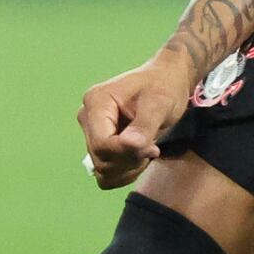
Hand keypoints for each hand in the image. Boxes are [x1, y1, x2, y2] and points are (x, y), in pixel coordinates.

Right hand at [79, 53, 195, 188]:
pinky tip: (140, 157)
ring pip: (102, 170)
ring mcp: (91, 131)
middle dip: (130, 161)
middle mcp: (87, 116)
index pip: (102, 145)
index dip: (127, 154)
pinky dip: (124, 172)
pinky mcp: (98, 142)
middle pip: (101, 160)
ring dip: (129, 169)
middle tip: (152, 148)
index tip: (152, 148)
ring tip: (147, 151)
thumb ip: (144, 125)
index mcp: (96, 102)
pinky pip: (105, 172)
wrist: (166, 81)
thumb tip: (130, 145)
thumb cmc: (164, 87)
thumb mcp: (160, 103)